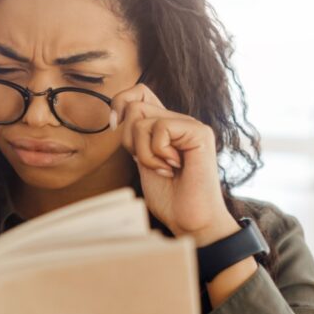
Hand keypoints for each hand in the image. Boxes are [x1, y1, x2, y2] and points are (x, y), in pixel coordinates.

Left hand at [109, 84, 237, 244]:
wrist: (190, 221)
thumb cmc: (169, 198)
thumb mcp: (142, 161)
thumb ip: (135, 138)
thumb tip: (118, 116)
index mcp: (165, 126)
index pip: (139, 92)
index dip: (120, 103)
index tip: (114, 126)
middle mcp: (178, 121)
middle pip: (134, 104)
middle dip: (128, 138)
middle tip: (146, 161)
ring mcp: (190, 125)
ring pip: (141, 118)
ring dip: (143, 151)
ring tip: (162, 169)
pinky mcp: (199, 133)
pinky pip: (160, 128)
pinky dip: (156, 153)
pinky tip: (172, 168)